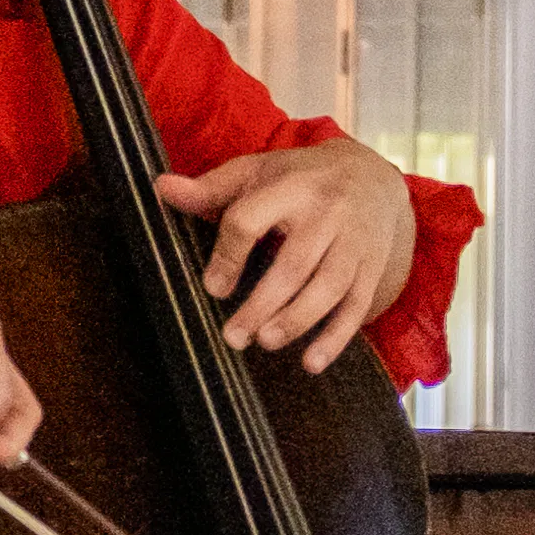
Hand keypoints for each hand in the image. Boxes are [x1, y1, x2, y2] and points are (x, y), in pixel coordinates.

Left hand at [165, 139, 416, 372]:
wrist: (373, 179)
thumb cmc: (302, 180)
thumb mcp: (258, 172)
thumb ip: (211, 188)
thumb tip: (162, 189)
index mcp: (291, 187)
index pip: (252, 219)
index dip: (229, 255)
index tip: (213, 288)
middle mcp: (327, 214)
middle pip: (294, 262)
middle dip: (263, 303)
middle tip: (234, 336)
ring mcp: (354, 243)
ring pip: (329, 287)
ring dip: (298, 319)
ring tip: (267, 342)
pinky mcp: (371, 268)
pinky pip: (357, 306)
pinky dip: (336, 337)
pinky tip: (312, 363)